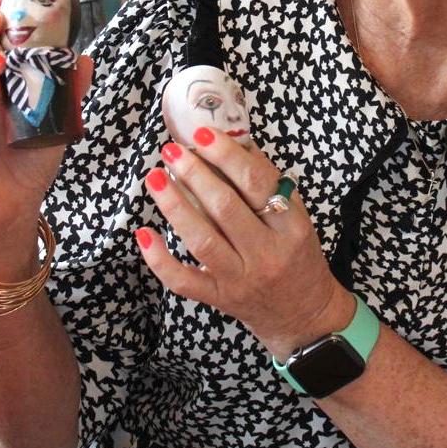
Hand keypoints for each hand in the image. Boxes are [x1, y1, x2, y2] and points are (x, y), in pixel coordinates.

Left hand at [136, 128, 352, 359]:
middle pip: (225, 208)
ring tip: (155, 178)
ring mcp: (240, 278)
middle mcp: (266, 253)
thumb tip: (234, 139)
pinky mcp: (218, 297)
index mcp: (290, 227)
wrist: (302, 313)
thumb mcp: (297, 216)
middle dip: (195, 174)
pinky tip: (144, 234)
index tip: (203, 134)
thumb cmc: (297, 256)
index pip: (257, 183)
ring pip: (202, 240)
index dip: (228, 155)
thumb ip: (269, 181)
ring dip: (174, 205)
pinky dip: (160, 259)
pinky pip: (183, 280)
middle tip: (173, 150)